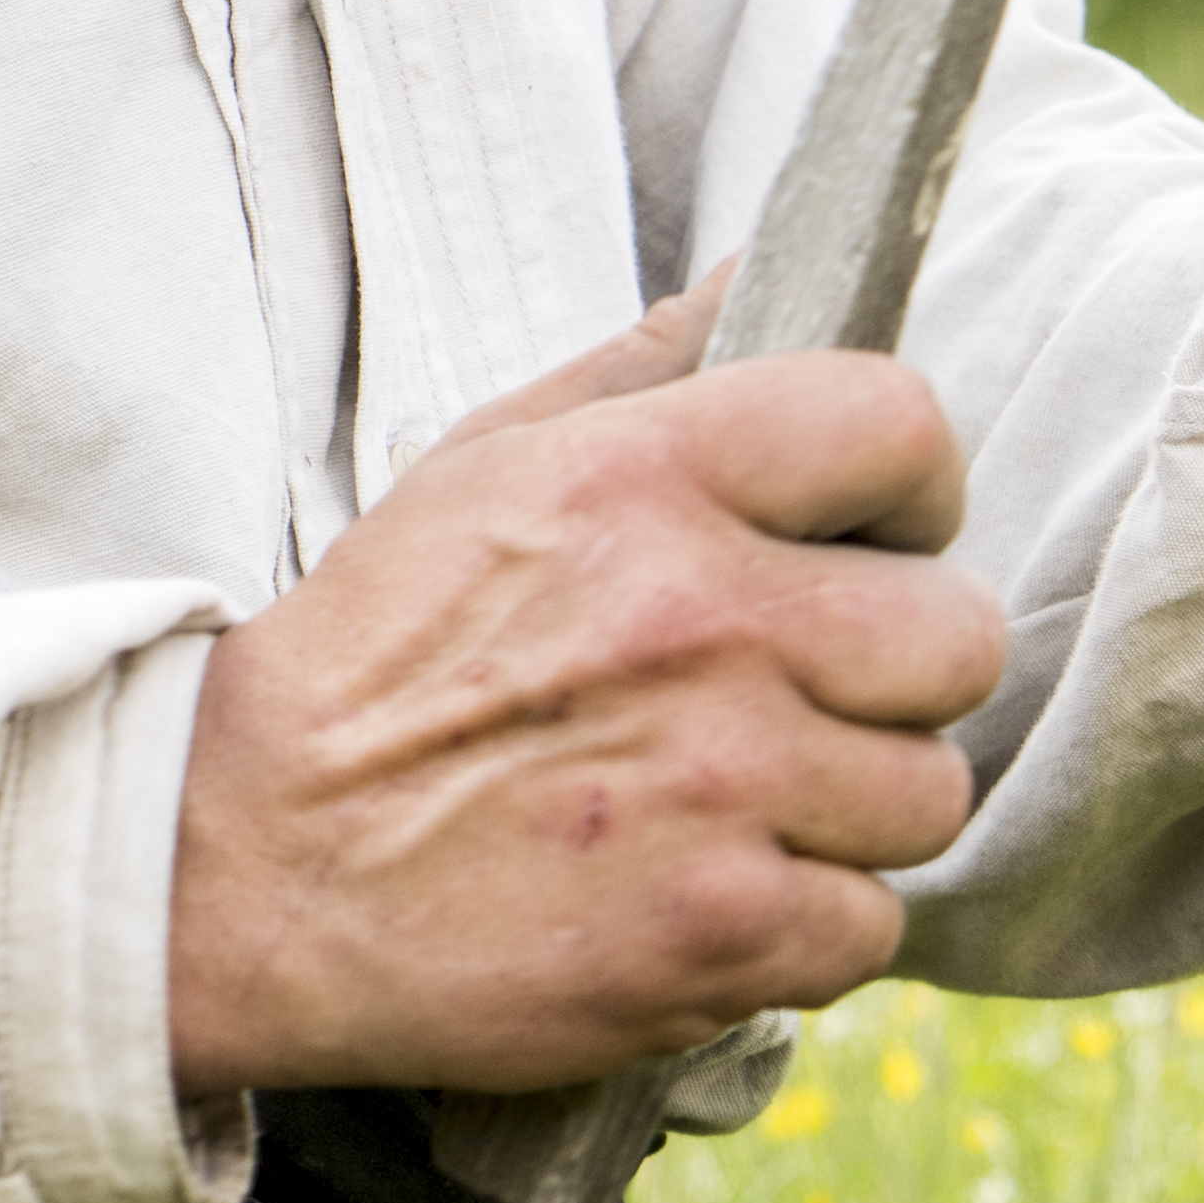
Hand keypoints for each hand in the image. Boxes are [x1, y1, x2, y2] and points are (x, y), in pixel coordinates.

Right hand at [165, 280, 1007, 1098]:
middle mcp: (705, 621)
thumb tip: (766, 268)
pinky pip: (869, 925)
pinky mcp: (722, 935)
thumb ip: (644, 365)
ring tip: (734, 801)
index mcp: (644, 480)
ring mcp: (724, 786)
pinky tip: (702, 893)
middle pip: (955, 635)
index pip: (901, 422)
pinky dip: (799, 926)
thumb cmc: (377, 662)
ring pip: (927, 792)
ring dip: (848, 808)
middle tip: (799, 693)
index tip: (875, 534)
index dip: (912, 487)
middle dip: (893, 671)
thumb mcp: (485, 464)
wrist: (248, 868)